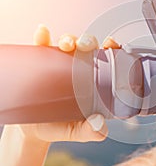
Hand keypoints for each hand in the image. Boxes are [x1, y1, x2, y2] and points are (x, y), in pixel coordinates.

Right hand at [0, 25, 115, 165]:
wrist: (35, 130)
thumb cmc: (61, 127)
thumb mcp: (77, 131)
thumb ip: (90, 131)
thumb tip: (99, 124)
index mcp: (93, 79)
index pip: (106, 58)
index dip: (111, 48)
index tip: (111, 44)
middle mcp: (78, 67)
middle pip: (87, 46)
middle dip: (88, 41)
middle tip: (86, 46)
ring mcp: (59, 63)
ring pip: (67, 43)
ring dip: (68, 39)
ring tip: (66, 45)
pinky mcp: (40, 62)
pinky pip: (42, 46)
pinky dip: (42, 37)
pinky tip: (43, 34)